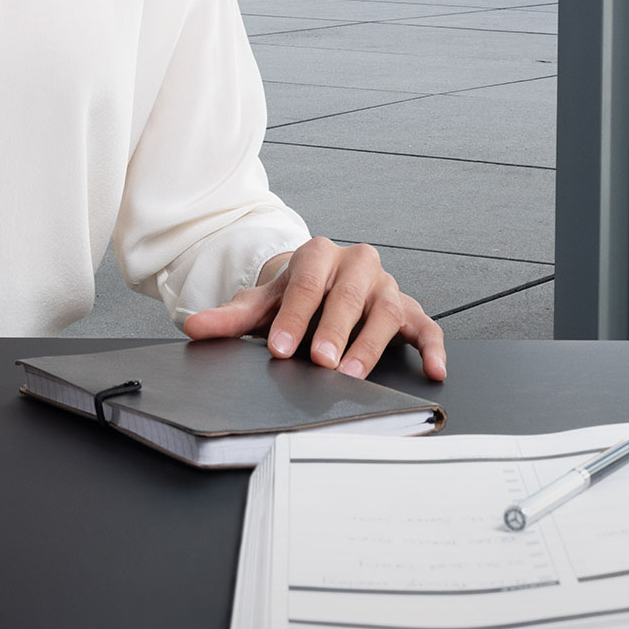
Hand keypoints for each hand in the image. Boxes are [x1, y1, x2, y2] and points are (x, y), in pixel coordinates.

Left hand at [178, 238, 445, 381]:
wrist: (321, 286)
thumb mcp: (262, 303)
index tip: (282, 349)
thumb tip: (194, 327)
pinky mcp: (410, 308)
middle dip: (333, 330)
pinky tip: (433, 369)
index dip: (294, 317)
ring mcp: (385, 285)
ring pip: (386, 311)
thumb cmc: (295, 298)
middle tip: (321, 361)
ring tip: (354, 374)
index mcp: (318, 254)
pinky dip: (433, 347)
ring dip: (371, 344)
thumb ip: (230, 317)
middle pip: (347, 296)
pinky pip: (426, 326)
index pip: (306, 285)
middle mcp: (357, 264)